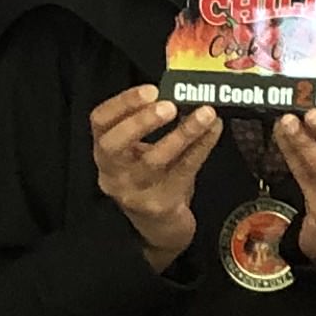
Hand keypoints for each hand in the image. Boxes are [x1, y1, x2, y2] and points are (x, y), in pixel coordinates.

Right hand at [92, 85, 220, 264]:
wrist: (159, 226)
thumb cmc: (151, 178)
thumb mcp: (139, 151)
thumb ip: (150, 123)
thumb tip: (182, 89)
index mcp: (105, 153)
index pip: (100, 122)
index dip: (122, 103)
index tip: (150, 89)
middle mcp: (112, 173)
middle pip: (114, 145)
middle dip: (141, 121)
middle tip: (169, 105)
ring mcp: (134, 192)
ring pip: (154, 160)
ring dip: (182, 133)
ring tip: (205, 113)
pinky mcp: (160, 204)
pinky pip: (183, 171)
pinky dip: (202, 147)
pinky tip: (214, 130)